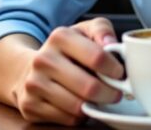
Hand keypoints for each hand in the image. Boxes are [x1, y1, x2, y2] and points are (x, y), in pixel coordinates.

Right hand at [9, 18, 124, 124]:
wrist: (30, 69)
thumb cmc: (66, 51)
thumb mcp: (85, 32)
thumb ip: (102, 30)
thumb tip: (111, 43)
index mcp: (59, 37)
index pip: (97, 57)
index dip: (115, 70)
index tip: (120, 74)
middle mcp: (43, 59)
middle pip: (90, 87)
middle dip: (110, 93)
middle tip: (115, 93)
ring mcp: (34, 84)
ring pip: (78, 107)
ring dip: (94, 106)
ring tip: (96, 98)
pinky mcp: (30, 105)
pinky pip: (68, 119)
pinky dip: (79, 116)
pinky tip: (78, 104)